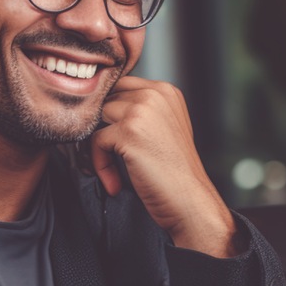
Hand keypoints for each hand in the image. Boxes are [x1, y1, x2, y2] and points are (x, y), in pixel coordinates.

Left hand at [83, 75, 237, 256]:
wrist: (190, 200)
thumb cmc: (175, 172)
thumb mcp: (165, 128)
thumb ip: (141, 112)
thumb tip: (100, 109)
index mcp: (165, 91)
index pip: (120, 85)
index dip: (111, 112)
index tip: (113, 139)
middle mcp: (155, 95)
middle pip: (106, 99)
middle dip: (101, 126)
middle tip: (107, 155)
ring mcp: (142, 111)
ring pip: (96, 117)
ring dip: (98, 146)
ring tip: (111, 170)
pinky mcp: (129, 131)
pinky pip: (95, 140)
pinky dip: (100, 164)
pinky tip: (114, 182)